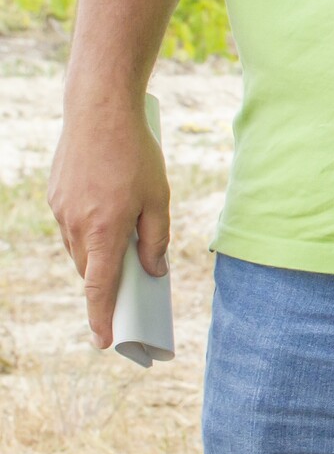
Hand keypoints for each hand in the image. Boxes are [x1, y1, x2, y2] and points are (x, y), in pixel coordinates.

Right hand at [48, 92, 169, 348]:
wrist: (98, 112)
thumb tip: (154, 271)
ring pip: (80, 248)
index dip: (102, 318)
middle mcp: (76, 227)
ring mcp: (61, 211)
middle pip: (90, 270)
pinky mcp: (55, 196)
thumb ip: (156, 238)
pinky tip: (108, 213)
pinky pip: (72, 225)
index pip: (100, 289)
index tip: (105, 342)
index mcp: (104, 232)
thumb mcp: (158, 198)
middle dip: (108, 282)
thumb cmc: (136, 154)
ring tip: (125, 245)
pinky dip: (89, 229)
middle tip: (133, 287)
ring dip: (98, 253)